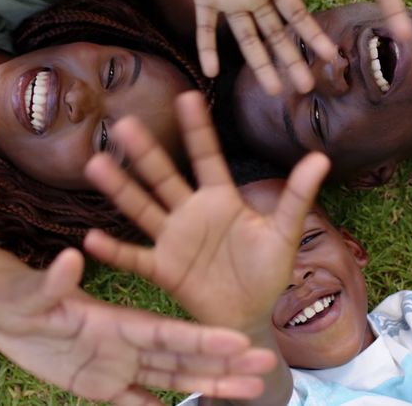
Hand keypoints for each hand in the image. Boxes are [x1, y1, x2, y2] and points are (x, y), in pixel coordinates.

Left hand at [0, 249, 276, 403]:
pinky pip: (136, 403)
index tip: (238, 339)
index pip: (169, 333)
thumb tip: (71, 257)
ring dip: (210, 385)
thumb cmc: (19, 293)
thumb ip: (56, 281)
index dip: (202, 338)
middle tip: (265, 367)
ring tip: (249, 392)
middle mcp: (128, 344)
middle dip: (225, 363)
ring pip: (173, 380)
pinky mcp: (101, 386)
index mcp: (119, 321)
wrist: (5, 311)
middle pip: (184, 357)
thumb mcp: (34, 289)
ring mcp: (118, 366)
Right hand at [84, 91, 330, 328]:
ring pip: (143, 208)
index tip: (187, 96)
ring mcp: (173, 240)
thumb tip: (320, 157)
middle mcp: (191, 213)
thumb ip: (296, 196)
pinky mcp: (164, 269)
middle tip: (124, 123)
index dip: (198, 129)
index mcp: (221, 199)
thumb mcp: (284, 232)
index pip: (207, 157)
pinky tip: (92, 238)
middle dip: (145, 153)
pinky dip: (115, 250)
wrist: (250, 316)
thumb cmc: (266, 271)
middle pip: (164, 177)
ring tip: (95, 164)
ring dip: (121, 189)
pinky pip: (135, 258)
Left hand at [183, 0, 336, 94]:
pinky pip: (205, 27)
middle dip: (291, 60)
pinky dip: (207, 48)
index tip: (329, 56)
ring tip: (274, 91)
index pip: (296, 15)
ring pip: (247, 38)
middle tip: (306, 88)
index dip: (312, 36)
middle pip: (275, 35)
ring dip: (260, 64)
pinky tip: (211, 70)